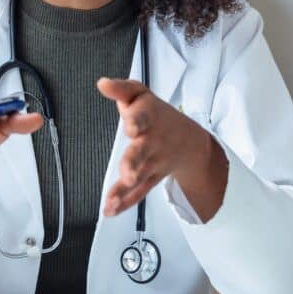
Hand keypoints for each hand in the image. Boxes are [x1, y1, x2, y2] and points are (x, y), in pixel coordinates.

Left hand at [97, 78, 223, 217]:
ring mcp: (152, 163)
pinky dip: (125, 202)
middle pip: (142, 153)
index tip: (130, 126)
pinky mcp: (150, 179)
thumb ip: (121, 89)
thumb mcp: (141, 95)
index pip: (143, 117)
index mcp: (149, 117)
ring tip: (112, 200)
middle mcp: (152, 141)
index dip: (136, 120)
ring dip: (125, 190)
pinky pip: (138, 192)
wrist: (190, 141)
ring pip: (140, 177)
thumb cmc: (157, 114)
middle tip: (128, 174)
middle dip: (133, 163)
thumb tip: (102, 83)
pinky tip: (110, 210)